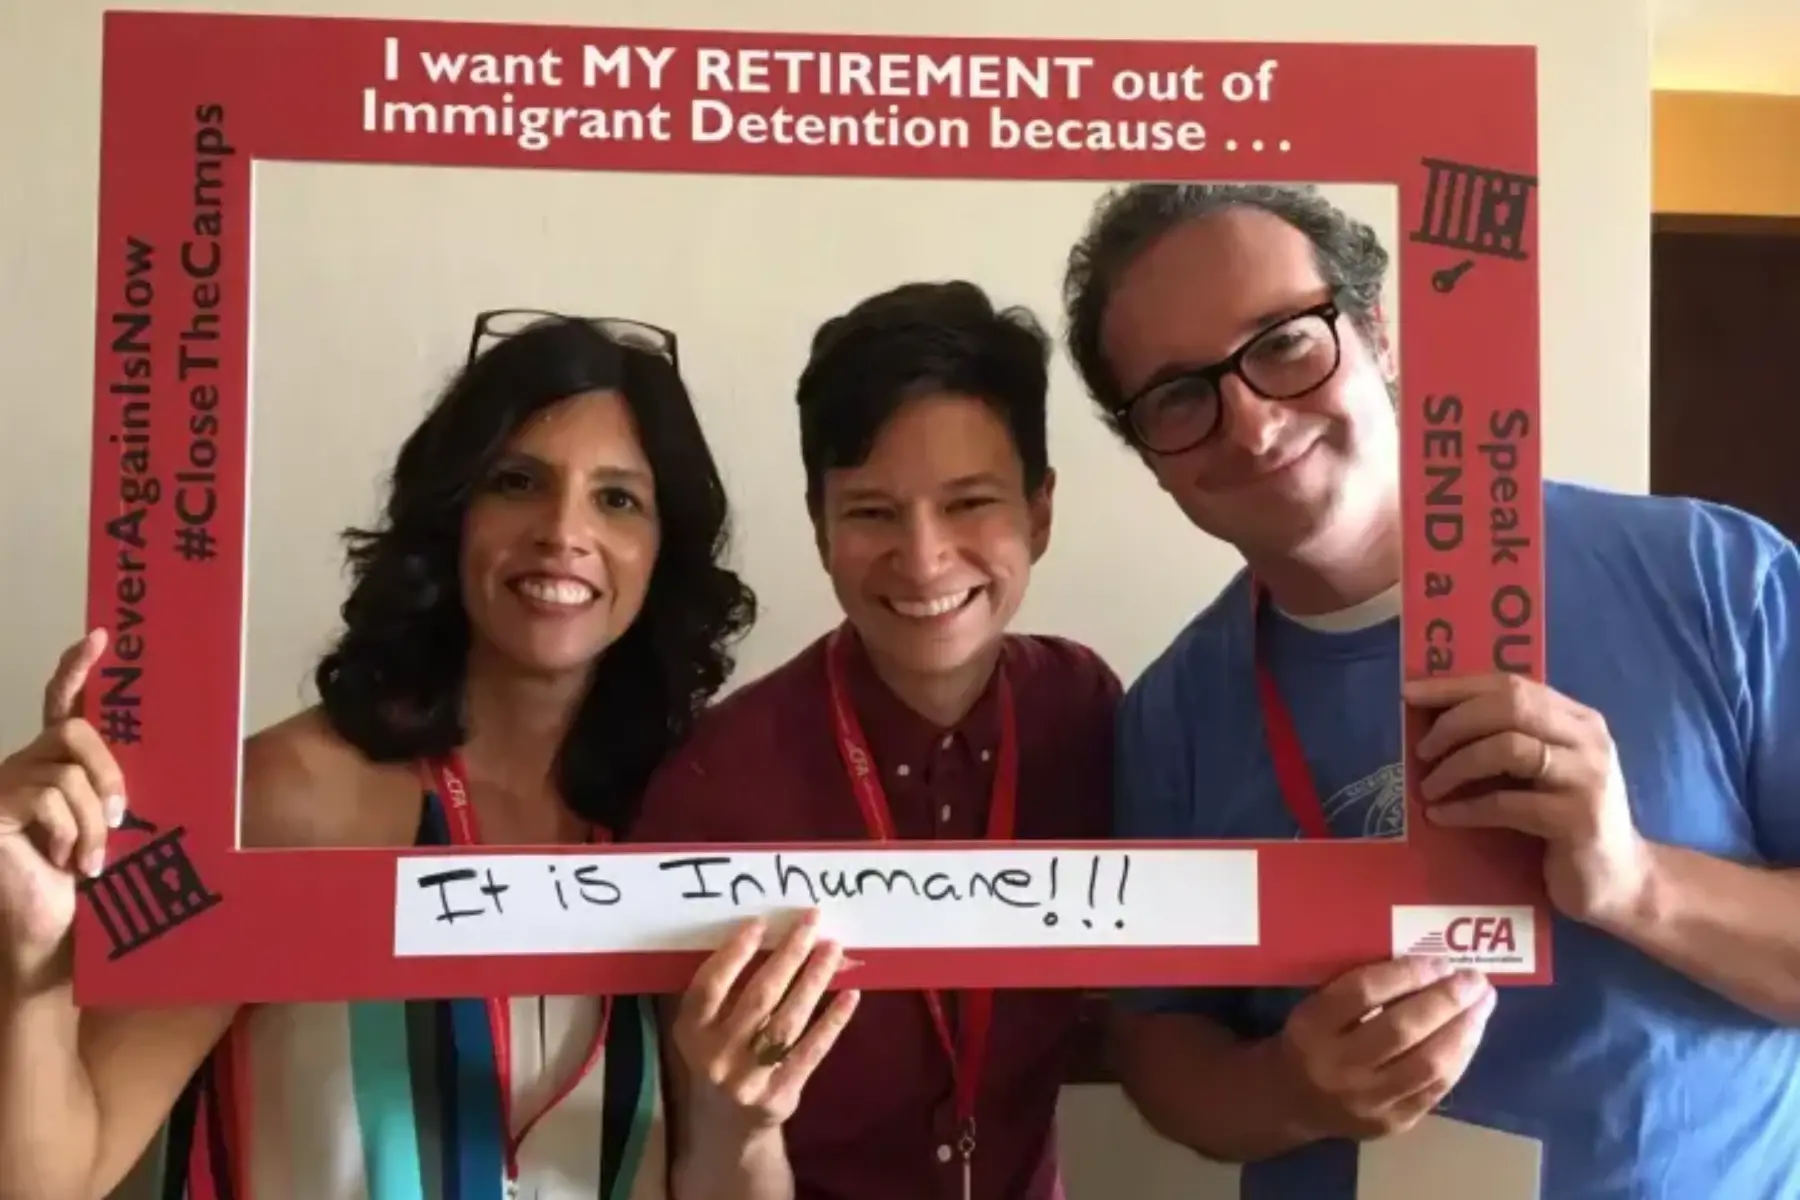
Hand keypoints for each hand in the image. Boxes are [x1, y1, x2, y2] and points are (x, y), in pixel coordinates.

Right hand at [0, 630, 128, 988]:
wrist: (58, 938)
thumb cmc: (95, 887)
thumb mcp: (122, 826)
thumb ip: (128, 787)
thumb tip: (189, 756)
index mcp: (60, 763)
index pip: (64, 702)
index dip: (77, 667)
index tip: (100, 636)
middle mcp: (27, 764)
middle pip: (77, 731)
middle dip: (110, 770)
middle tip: (124, 815)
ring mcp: (4, 784)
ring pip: (68, 770)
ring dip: (93, 819)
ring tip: (91, 858)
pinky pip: (48, 796)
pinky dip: (70, 831)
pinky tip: (65, 863)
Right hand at [671, 910, 859, 1144]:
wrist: (729, 1126)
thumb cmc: (719, 1058)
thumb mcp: (703, 1029)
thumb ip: (723, 992)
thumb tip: (768, 937)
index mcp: (691, 1033)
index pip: (711, 986)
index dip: (735, 953)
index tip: (761, 923)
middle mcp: (717, 1056)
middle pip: (759, 997)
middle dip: (789, 955)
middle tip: (811, 923)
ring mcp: (749, 1079)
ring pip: (788, 1021)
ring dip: (814, 980)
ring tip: (832, 949)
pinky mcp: (780, 1095)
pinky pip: (811, 1051)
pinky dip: (832, 1022)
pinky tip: (850, 995)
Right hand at [1277, 956, 1495, 1140]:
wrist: (1293, 1101)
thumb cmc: (1312, 1038)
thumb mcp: (1317, 1005)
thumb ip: (1360, 987)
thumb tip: (1426, 965)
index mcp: (1311, 1026)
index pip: (1363, 993)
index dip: (1407, 974)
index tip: (1440, 960)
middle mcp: (1338, 1067)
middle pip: (1401, 1029)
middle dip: (1446, 1001)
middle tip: (1475, 980)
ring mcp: (1367, 1101)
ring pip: (1427, 1064)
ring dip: (1463, 1030)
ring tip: (1483, 1005)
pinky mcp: (1392, 1123)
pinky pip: (1435, 1089)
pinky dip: (1459, 1058)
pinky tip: (1471, 1035)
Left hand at [1406, 672, 1648, 924]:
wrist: (1621, 882)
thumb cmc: (1567, 820)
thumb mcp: (1543, 771)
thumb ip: (1509, 738)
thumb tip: (1435, 719)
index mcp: (1577, 718)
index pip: (1511, 684)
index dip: (1456, 686)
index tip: (1409, 694)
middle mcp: (1587, 739)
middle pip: (1509, 706)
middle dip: (1454, 723)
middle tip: (1421, 751)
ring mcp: (1587, 777)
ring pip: (1507, 748)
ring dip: (1456, 766)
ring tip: (1428, 787)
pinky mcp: (1577, 820)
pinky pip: (1507, 804)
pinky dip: (1466, 808)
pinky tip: (1441, 816)